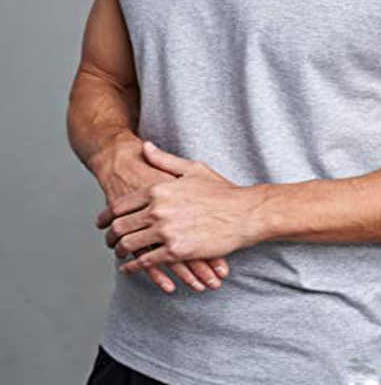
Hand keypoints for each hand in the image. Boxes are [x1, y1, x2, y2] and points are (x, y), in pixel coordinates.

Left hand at [95, 141, 266, 273]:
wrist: (244, 213)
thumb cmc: (221, 190)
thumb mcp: (192, 168)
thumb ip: (163, 159)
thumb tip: (145, 146)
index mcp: (159, 188)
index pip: (121, 205)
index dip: (107, 216)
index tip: (102, 222)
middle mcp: (158, 209)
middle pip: (120, 226)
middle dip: (109, 236)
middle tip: (107, 241)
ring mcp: (166, 231)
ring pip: (129, 245)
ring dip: (120, 252)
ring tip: (118, 254)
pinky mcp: (176, 250)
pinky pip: (146, 262)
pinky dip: (134, 267)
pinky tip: (130, 268)